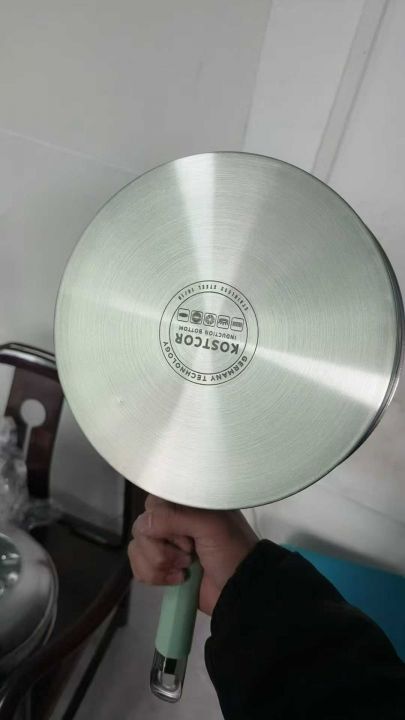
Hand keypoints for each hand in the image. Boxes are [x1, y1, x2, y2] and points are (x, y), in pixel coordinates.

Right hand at [128, 495, 257, 614]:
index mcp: (187, 503)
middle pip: (142, 526)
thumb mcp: (210, 526)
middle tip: (190, 553)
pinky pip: (138, 566)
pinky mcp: (161, 567)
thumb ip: (175, 517)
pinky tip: (178, 580)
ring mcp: (166, 545)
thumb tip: (143, 525)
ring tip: (186, 569)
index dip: (163, 521)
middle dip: (163, 546)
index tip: (186, 536)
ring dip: (160, 564)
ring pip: (137, 547)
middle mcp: (174, 520)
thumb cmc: (231, 552)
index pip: (154, 502)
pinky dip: (155, 576)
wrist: (239, 592)